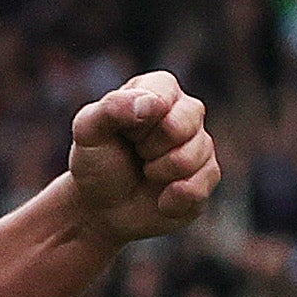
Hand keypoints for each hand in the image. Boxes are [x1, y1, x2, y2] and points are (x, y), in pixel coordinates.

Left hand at [61, 70, 218, 246]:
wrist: (102, 207)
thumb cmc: (96, 161)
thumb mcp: (88, 131)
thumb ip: (110, 108)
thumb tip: (151, 103)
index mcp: (158, 89)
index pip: (161, 96)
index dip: (139, 122)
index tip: (124, 132)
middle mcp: (185, 111)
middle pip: (179, 127)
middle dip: (149, 148)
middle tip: (136, 153)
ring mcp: (200, 144)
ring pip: (192, 158)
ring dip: (159, 173)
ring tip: (147, 172)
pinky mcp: (207, 176)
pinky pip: (199, 187)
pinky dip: (172, 198)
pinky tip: (160, 198)